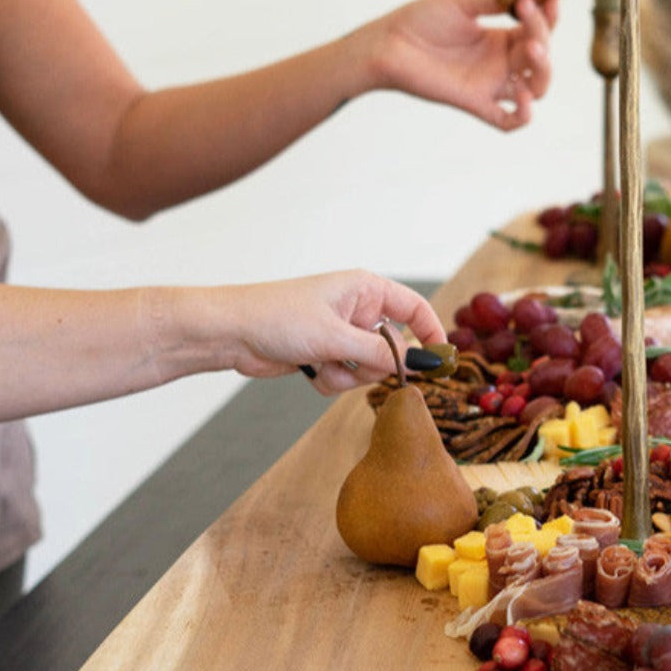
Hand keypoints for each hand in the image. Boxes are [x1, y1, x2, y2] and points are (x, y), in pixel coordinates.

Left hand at [223, 270, 445, 393]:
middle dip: (377, 364)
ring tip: (323, 365)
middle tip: (360, 367)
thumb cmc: (277, 318)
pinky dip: (333, 380)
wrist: (230, 332)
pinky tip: (310, 371)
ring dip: (350, 375)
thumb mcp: (336, 336)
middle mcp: (357, 310)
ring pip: (370, 367)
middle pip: (394, 346)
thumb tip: (419, 363)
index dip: (431, 333)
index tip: (440, 360)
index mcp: (365, 290)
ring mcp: (342, 334)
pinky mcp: (326, 354)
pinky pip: (347, 377)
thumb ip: (382, 353)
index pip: (414, 308)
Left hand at [362, 0, 558, 130]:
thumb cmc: (420, 21)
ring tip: (532, 51)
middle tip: (530, 17)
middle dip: (544, 37)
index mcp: (500, 38)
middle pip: (541, 60)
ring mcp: (490, 85)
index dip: (548, 17)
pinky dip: (523, 115)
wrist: (390, 43)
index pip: (537, 32)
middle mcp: (500, 64)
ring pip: (535, 90)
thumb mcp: (461, 2)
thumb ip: (493, 0)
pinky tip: (520, 95)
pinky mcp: (476, 104)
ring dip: (543, 71)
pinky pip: (508, 121)